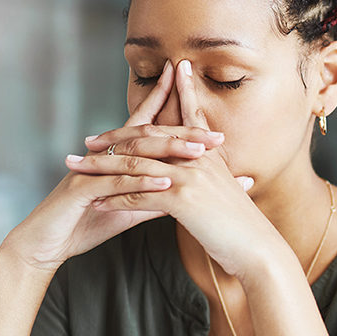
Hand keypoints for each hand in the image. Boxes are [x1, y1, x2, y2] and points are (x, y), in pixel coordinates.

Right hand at [0, 61, 221, 270]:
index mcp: (115, 157)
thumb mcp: (127, 209)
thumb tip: (185, 191)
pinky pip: (116, 183)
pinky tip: (166, 184)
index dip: (167, 104)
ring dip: (168, 153)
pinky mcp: (82, 190)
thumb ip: (153, 198)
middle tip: (216, 135)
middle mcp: (103, 156)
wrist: (45, 244)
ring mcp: (92, 170)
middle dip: (183, 132)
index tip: (197, 94)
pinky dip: (142, 183)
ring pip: (135, 155)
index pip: (145, 125)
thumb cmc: (84, 223)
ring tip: (199, 154)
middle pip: (148, 136)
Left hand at [66, 59, 289, 278]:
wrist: (258, 250)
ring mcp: (190, 176)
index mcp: (208, 153)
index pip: (184, 116)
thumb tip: (201, 168)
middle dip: (114, 138)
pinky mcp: (182, 199)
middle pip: (147, 139)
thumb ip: (212, 174)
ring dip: (101, 168)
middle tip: (87, 141)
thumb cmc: (243, 226)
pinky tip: (95, 202)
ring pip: (135, 166)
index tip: (146, 86)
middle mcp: (198, 157)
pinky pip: (138, 196)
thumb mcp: (227, 191)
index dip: (164, 98)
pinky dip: (114, 199)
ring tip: (78, 169)